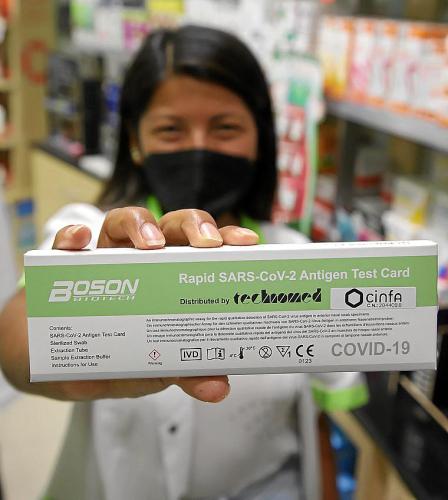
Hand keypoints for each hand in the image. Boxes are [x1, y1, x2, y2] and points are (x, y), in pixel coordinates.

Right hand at [0, 207, 257, 402]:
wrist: (50, 362)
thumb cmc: (108, 356)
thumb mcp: (147, 368)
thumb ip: (181, 372)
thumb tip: (217, 386)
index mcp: (167, 280)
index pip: (200, 251)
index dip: (225, 240)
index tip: (247, 243)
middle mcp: (140, 261)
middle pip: (171, 227)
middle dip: (192, 226)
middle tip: (207, 243)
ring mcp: (103, 257)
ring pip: (124, 221)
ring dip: (140, 225)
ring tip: (150, 245)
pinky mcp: (64, 262)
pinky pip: (66, 240)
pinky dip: (73, 237)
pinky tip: (79, 242)